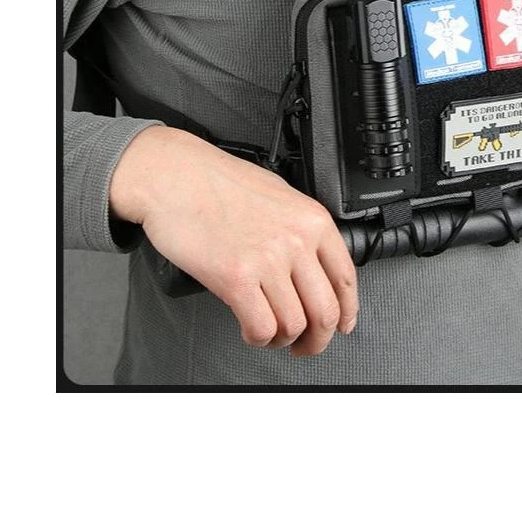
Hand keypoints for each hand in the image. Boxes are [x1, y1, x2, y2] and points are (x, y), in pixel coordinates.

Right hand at [109, 126, 357, 355]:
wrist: (175, 177)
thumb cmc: (218, 182)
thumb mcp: (279, 194)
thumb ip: (300, 229)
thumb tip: (314, 266)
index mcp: (312, 220)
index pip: (345, 278)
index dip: (346, 311)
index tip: (341, 325)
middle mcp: (296, 241)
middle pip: (325, 311)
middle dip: (317, 339)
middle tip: (306, 345)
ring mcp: (267, 260)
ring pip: (294, 325)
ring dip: (283, 340)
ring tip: (270, 334)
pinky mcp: (235, 278)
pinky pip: (261, 327)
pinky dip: (258, 337)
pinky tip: (250, 329)